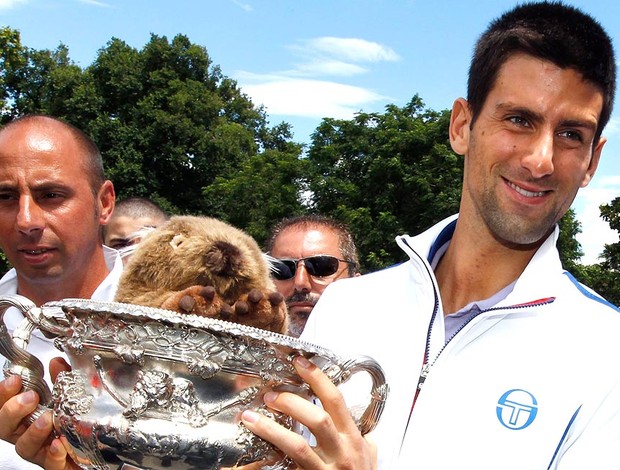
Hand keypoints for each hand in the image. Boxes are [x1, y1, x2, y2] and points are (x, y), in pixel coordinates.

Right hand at [0, 358, 76, 469]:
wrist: (98, 448)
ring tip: (46, 419)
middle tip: (29, 398)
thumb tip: (57, 362)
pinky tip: (58, 444)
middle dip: (12, 411)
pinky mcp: (57, 465)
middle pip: (5, 428)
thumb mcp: (69, 396)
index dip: (4, 394)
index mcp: (27, 416)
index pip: (4, 406)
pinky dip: (53, 454)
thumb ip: (61, 379)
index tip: (14, 380)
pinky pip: (50, 464)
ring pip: (24, 447)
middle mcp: (30, 434)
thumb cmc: (75, 422)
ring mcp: (42, 451)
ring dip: (33, 432)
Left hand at [241, 356, 376, 469]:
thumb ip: (365, 445)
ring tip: (253, 417)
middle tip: (272, 394)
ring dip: (272, 428)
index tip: (300, 363)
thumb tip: (365, 433)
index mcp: (354, 441)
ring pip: (297, 445)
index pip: (336, 401)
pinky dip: (267, 461)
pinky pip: (286, 469)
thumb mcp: (370, 462)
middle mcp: (342, 454)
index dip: (317, 378)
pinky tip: (251, 456)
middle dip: (292, 401)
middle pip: (316, 418)